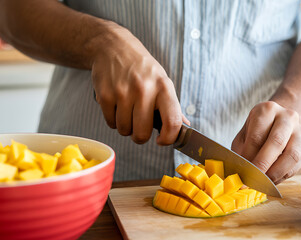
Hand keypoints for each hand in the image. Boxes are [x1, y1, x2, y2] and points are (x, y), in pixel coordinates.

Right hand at [91, 24, 187, 144]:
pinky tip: (117, 105)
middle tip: (139, 126)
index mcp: (163, 87)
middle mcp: (144, 89)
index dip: (168, 139)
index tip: (162, 140)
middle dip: (140, 135)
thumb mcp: (161, 80)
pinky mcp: (105, 95)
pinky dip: (113, 120)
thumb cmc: (141, 67)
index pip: (172, 121)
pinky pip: (110, 123)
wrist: (113, 47)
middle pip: (142, 133)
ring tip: (127, 110)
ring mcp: (123, 92)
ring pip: (124, 130)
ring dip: (126, 126)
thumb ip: (172, 105)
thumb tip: (184, 126)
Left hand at [231, 101, 300, 183]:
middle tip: (252, 179)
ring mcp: (300, 132)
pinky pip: (297, 165)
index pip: (257, 136)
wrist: (280, 120)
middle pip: (276, 142)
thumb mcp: (245, 134)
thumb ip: (241, 150)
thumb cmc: (257, 129)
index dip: (249, 156)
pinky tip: (272, 180)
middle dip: (263, 164)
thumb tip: (240, 171)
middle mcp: (287, 117)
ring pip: (291, 155)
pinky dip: (283, 176)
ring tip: (262, 182)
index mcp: (267, 110)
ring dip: (275, 172)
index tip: (242, 171)